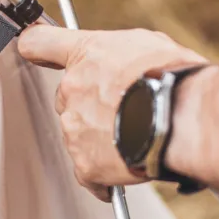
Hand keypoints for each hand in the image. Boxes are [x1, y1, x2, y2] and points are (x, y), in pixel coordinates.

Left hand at [18, 25, 205, 200]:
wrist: (181, 116)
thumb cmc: (171, 77)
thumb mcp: (146, 43)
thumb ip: (119, 51)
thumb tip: (123, 60)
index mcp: (85, 54)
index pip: (38, 43)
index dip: (38, 47)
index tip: (37, 51)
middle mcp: (71, 89)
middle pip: (68, 98)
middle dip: (90, 103)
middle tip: (123, 108)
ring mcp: (74, 128)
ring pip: (79, 135)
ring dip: (100, 137)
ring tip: (136, 136)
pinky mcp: (85, 164)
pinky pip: (89, 174)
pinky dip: (105, 175)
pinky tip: (126, 167)